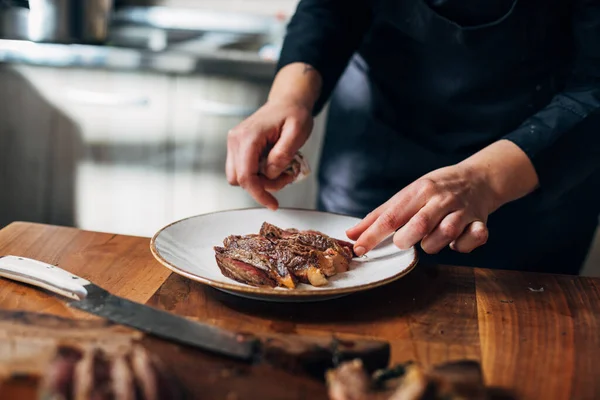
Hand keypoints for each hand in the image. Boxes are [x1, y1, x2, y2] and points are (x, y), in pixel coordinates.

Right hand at [226, 99, 312, 209]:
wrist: (288, 101)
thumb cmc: (294, 113)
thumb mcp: (298, 131)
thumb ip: (283, 153)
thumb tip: (270, 173)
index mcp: (248, 137)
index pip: (246, 176)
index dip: (258, 194)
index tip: (273, 204)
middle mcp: (236, 140)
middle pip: (239, 179)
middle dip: (262, 186)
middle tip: (285, 176)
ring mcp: (235, 143)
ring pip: (239, 177)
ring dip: (261, 181)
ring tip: (282, 169)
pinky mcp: (238, 147)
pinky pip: (244, 169)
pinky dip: (259, 174)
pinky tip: (274, 165)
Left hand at [347, 165, 496, 255]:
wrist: (478, 178)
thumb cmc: (435, 190)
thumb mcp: (406, 195)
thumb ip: (379, 217)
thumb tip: (351, 235)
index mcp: (419, 191)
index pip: (391, 216)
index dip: (373, 235)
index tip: (358, 249)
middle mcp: (441, 199)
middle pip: (420, 224)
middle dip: (406, 239)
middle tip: (403, 241)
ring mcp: (462, 210)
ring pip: (446, 234)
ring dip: (433, 244)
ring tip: (430, 239)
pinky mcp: (480, 222)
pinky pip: (473, 239)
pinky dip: (463, 246)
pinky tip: (456, 242)